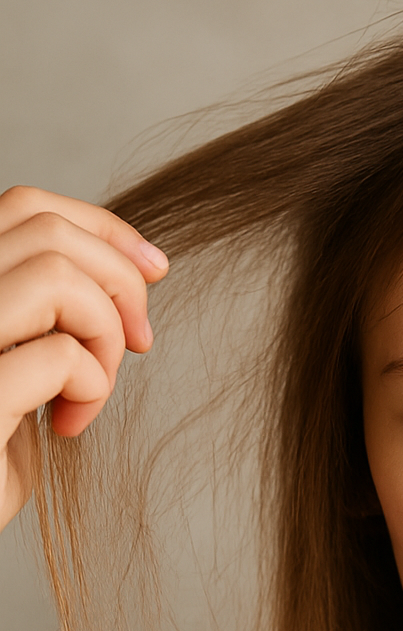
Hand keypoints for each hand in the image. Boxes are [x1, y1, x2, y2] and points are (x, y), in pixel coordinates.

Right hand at [0, 185, 167, 531]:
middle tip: (138, 343)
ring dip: (103, 334)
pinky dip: (91, 387)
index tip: (155, 270)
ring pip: (56, 277)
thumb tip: (137, 267)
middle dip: (118, 282)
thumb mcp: (20, 362)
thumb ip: (50, 311)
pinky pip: (60, 356)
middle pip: (47, 231)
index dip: (103, 227)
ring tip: (90, 390)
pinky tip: (67, 424)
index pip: (26, 206)